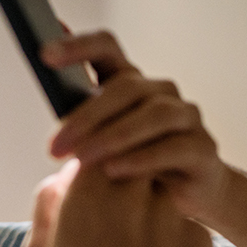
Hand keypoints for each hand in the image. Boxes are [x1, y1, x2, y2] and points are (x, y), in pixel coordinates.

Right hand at [23, 158, 212, 246]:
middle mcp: (134, 190)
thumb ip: (48, 204)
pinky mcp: (200, 235)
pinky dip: (168, 239)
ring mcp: (171, 211)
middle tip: (109, 223)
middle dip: (119, 184)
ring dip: (145, 211)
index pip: (93, 148)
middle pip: (130, 163)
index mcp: (88, 190)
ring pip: (156, 193)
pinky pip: (179, 223)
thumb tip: (63, 178)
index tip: (85, 185)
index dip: (89, 164)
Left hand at [41, 31, 231, 225]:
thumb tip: (45, 111)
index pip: (106, 49)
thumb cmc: (132, 168)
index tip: (44, 55)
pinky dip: (141, 158)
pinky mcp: (202, 149)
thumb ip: (75, 125)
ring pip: (153, 115)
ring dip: (112, 137)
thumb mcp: (99, 147)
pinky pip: (174, 148)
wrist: (183, 199)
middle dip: (85, 117)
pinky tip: (114, 170)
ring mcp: (186, 118)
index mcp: (129, 84)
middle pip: (125, 87)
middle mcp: (160, 93)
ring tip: (82, 161)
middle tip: (54, 147)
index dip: (78, 47)